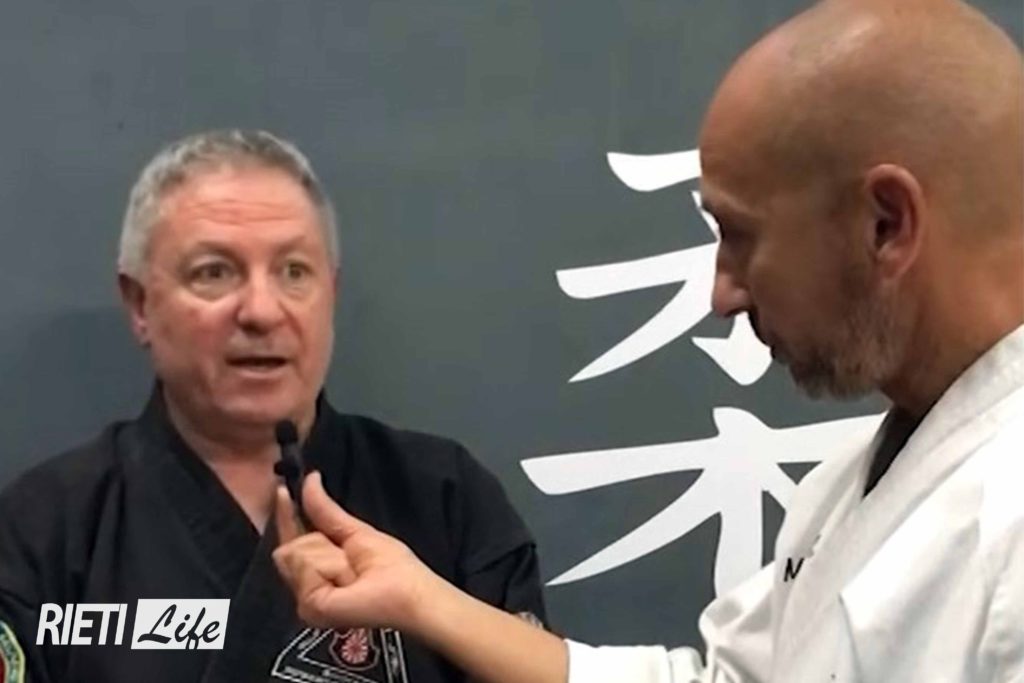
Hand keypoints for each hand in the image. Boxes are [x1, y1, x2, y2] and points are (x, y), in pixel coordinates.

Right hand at [272, 471, 442, 631]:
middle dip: (319, 542)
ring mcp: (307, 598)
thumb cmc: (394, 570)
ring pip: (295, 554)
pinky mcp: (310, 606)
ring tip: (351, 574)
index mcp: (319, 564)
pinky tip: (345, 581)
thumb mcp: (355, 531)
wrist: (409, 594)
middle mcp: (308, 583)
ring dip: (330, 557)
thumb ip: (326, 510)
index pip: (291, 536)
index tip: (281, 490)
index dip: (285, 513)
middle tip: (347, 559)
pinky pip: (304, 567)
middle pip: (289, 545)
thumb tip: (310, 480)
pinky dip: (329, 567)